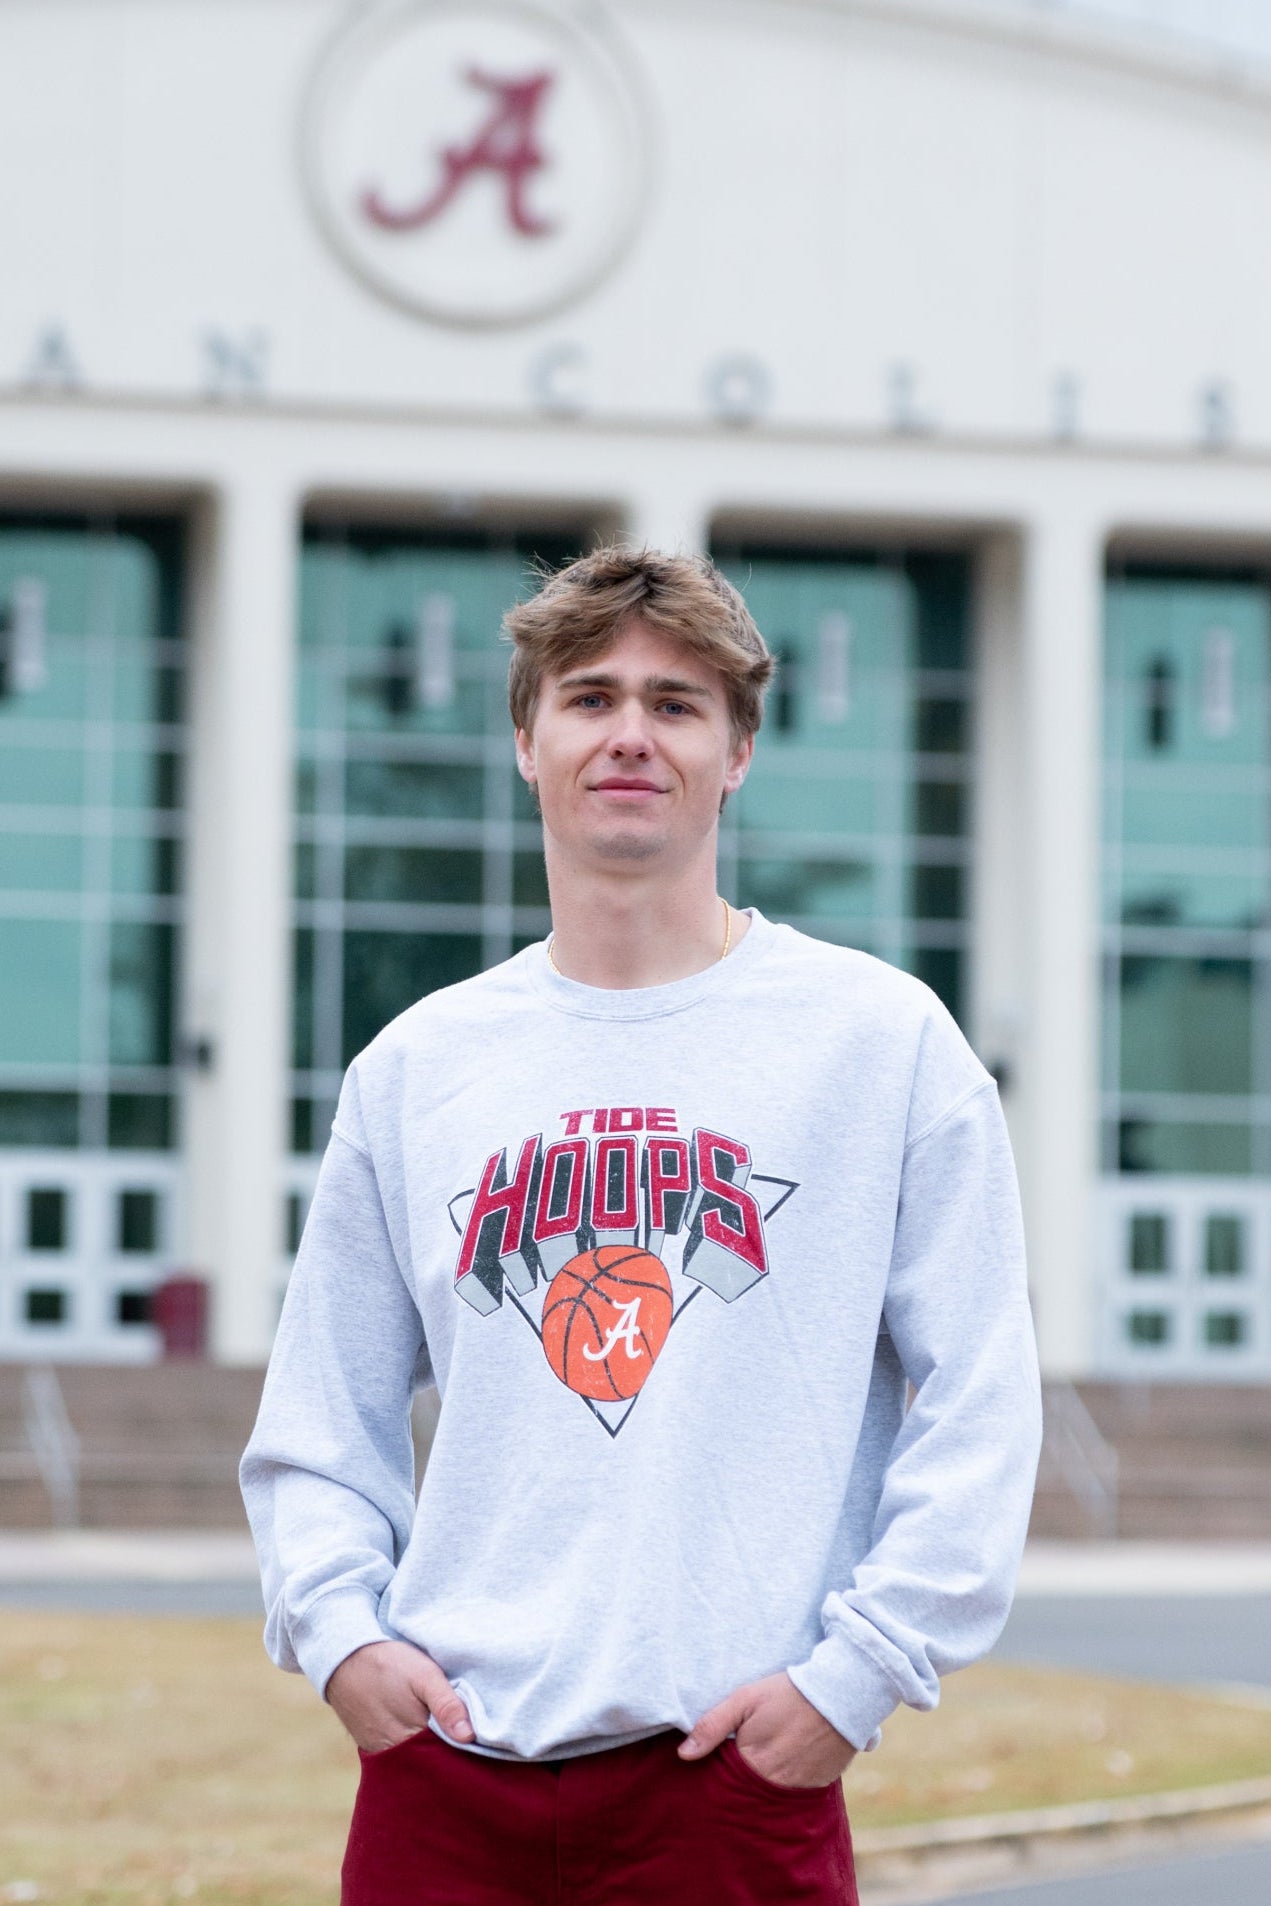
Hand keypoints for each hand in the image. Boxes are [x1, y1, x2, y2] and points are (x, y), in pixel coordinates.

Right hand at [326, 1639, 473, 1753]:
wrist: (344, 1658)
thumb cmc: (388, 1664)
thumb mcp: (423, 1675)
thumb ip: (446, 1704)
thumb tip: (468, 1737)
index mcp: (411, 1740)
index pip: (446, 1760)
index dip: (465, 1753)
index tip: (483, 1744)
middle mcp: (394, 1755)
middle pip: (431, 1765)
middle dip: (450, 1757)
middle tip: (470, 1741)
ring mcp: (381, 1753)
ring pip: (416, 1763)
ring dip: (432, 1753)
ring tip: (448, 1736)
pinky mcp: (373, 1747)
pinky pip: (400, 1757)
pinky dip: (414, 1750)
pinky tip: (425, 1735)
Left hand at [678, 1671, 856, 1788]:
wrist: (841, 1694)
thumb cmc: (788, 1693)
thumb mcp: (745, 1699)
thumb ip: (712, 1726)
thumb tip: (683, 1755)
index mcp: (752, 1765)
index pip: (723, 1784)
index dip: (716, 1776)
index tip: (712, 1769)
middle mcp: (774, 1786)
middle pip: (745, 1796)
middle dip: (736, 1787)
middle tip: (735, 1768)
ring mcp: (798, 1791)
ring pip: (768, 1799)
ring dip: (760, 1789)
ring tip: (759, 1767)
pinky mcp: (817, 1789)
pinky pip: (792, 1797)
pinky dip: (784, 1787)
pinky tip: (781, 1769)